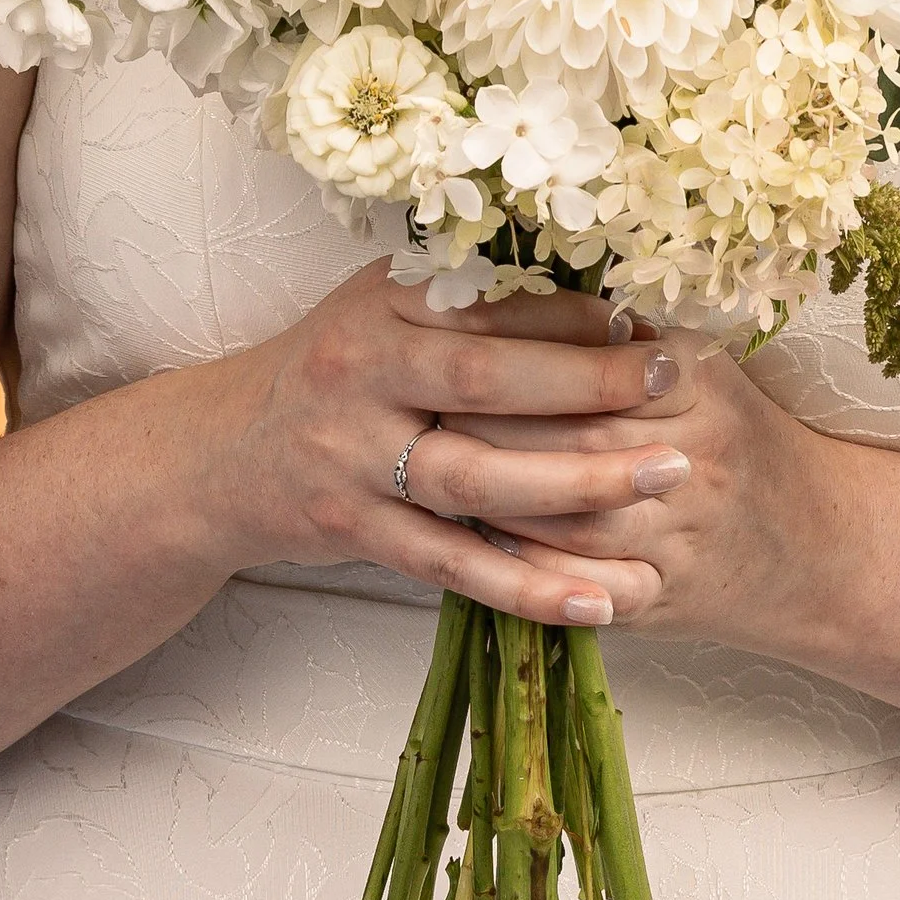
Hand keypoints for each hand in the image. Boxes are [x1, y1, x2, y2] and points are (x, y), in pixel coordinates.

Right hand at [215, 265, 692, 626]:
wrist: (223, 451)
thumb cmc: (336, 368)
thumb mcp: (383, 307)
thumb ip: (467, 300)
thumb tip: (597, 299)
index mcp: (381, 305)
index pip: (487, 303)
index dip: (569, 313)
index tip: (642, 321)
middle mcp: (363, 374)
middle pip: (487, 382)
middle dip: (589, 384)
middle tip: (676, 384)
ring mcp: (355, 459)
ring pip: (475, 479)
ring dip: (576, 483)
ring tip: (661, 478)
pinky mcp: (356, 531)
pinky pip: (452, 565)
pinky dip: (525, 587)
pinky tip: (597, 600)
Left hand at [446, 319, 864, 645]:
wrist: (821, 545)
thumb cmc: (739, 436)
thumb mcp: (702, 366)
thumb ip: (622, 335)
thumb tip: (519, 286)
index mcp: (699, 385)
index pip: (595, 368)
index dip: (521, 361)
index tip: (455, 347)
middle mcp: (698, 459)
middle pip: (579, 442)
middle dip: (494, 427)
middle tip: (421, 408)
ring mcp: (685, 536)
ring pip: (576, 520)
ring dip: (499, 500)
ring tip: (434, 472)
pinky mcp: (668, 599)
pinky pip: (590, 589)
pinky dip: (533, 572)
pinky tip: (484, 548)